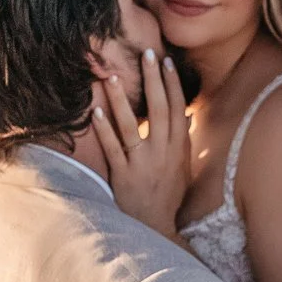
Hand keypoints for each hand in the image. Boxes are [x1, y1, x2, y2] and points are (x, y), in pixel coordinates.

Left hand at [89, 45, 190, 239]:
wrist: (155, 228)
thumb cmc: (167, 196)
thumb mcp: (182, 167)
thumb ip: (182, 139)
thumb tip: (185, 113)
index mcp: (178, 149)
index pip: (178, 109)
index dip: (172, 83)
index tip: (166, 61)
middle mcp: (163, 153)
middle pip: (159, 109)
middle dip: (153, 79)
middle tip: (147, 53)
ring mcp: (143, 164)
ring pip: (132, 126)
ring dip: (122, 100)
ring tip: (112, 76)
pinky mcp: (123, 176)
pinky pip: (113, 148)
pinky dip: (104, 130)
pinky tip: (95, 111)